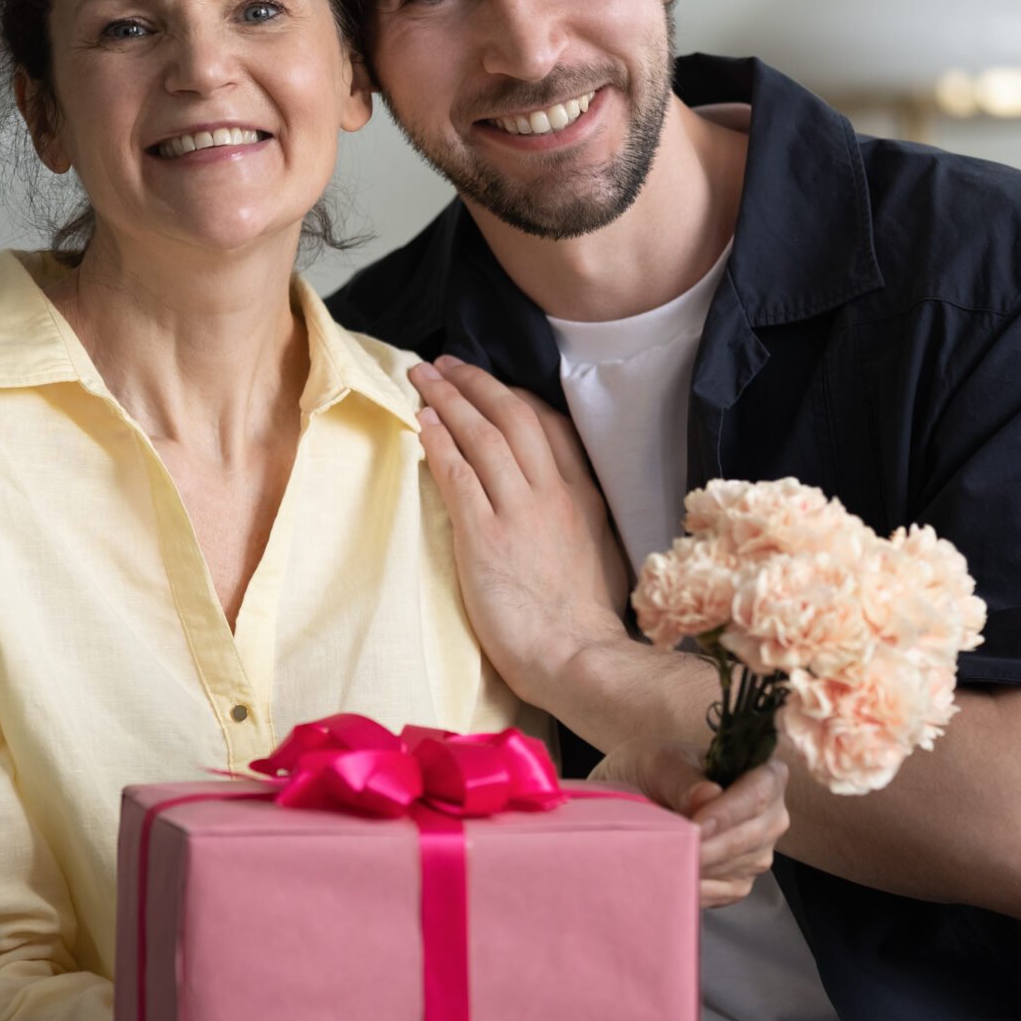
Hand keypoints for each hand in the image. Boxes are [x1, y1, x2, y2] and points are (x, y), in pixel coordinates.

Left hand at [407, 357, 627, 709]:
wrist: (576, 657)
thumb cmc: (583, 623)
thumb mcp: (598, 556)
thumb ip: (578, 520)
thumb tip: (557, 504)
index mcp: (584, 497)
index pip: (550, 426)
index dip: (514, 397)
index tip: (487, 385)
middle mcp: (554, 494)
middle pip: (513, 417)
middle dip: (475, 383)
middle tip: (442, 364)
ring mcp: (520, 512)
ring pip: (483, 435)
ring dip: (449, 400)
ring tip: (421, 378)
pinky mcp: (486, 537)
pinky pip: (458, 474)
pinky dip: (439, 443)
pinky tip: (422, 423)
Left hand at [597, 741, 788, 907]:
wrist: (645, 795)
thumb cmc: (662, 772)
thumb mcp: (666, 765)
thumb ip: (684, 781)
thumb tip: (704, 798)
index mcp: (765, 774)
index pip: (758, 793)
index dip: (729, 812)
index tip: (697, 826)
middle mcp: (772, 815)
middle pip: (751, 835)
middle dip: (712, 846)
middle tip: (675, 849)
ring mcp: (760, 851)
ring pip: (739, 865)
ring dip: (703, 866)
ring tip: (668, 860)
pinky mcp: (742, 880)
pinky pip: (727, 891)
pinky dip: (699, 886)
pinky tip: (674, 877)